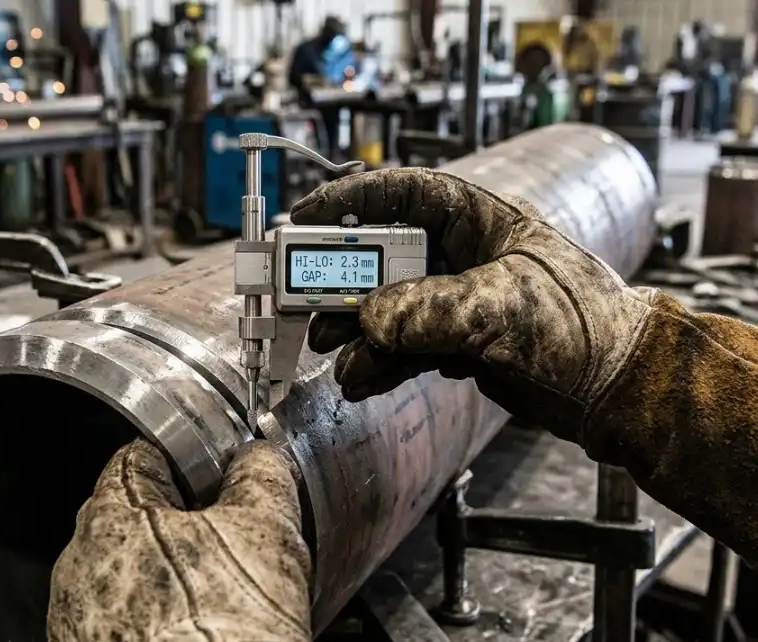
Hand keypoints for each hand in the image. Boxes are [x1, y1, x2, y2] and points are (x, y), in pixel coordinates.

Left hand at [47, 439, 310, 641]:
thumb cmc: (223, 629)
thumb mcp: (266, 530)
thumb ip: (260, 476)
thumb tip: (258, 459)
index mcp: (110, 513)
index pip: (140, 457)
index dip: (185, 462)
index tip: (212, 475)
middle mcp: (78, 565)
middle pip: (132, 517)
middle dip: (179, 524)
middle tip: (228, 542)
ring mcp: (77, 619)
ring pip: (127, 573)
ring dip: (165, 576)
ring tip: (217, 598)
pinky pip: (121, 621)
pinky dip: (153, 621)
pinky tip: (195, 632)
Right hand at [290, 168, 654, 443]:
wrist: (617, 390)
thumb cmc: (586, 326)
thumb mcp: (503, 308)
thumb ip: (429, 311)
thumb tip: (372, 322)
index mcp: (479, 221)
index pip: (403, 194)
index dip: (349, 201)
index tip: (304, 217)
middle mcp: (461, 257)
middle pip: (383, 260)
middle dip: (346, 287)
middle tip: (311, 308)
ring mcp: (457, 302)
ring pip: (388, 311)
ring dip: (359, 336)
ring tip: (340, 361)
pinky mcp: (456, 344)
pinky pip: (404, 348)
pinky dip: (381, 364)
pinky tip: (363, 380)